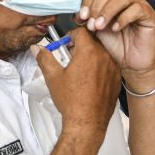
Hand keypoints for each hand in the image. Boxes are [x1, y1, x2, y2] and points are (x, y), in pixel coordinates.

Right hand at [33, 28, 120, 148]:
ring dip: (91, 56)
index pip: (82, 31)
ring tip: (80, 70)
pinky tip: (90, 80)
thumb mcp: (53, 77)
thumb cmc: (72, 101)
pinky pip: (109, 65)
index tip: (66, 44)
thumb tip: (37, 49)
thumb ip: (45, 58)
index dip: (71, 36)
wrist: (87, 123)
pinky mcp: (117, 78)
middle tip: (70, 57)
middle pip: (92, 41)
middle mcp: (104, 56)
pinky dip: (100, 67)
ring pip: (102, 53)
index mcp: (89, 52)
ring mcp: (113, 67)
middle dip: (80, 46)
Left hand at [75, 0, 154, 93]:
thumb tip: (77, 14)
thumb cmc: (116, 45)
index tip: (81, 16)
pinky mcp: (149, 14)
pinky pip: (136, 9)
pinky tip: (115, 28)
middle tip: (91, 23)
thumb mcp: (96, 31)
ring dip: (107, 11)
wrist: (131, 63)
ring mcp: (138, 4)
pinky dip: (123, 18)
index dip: (87, 0)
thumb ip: (88, 20)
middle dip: (96, 6)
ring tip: (100, 26)